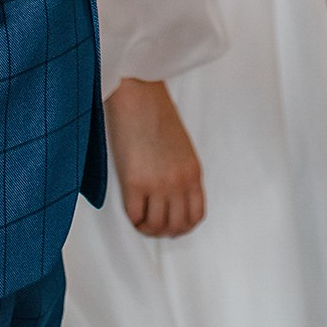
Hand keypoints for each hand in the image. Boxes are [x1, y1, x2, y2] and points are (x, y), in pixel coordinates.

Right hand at [103, 78, 204, 236]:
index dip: (182, 226)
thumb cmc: (156, 114)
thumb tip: (171, 195)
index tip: (171, 224)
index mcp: (193, 172)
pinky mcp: (134, 182)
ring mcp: (157, 184)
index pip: (195, 215)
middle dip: (164, 231)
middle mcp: (179, 182)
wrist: (139, 95)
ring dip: (147, 227)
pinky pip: (135, 215)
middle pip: (176, 226)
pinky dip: (132, 218)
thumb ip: (180, 172)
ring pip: (155, 226)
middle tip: (152, 225)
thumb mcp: (180, 147)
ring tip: (140, 219)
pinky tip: (130, 208)